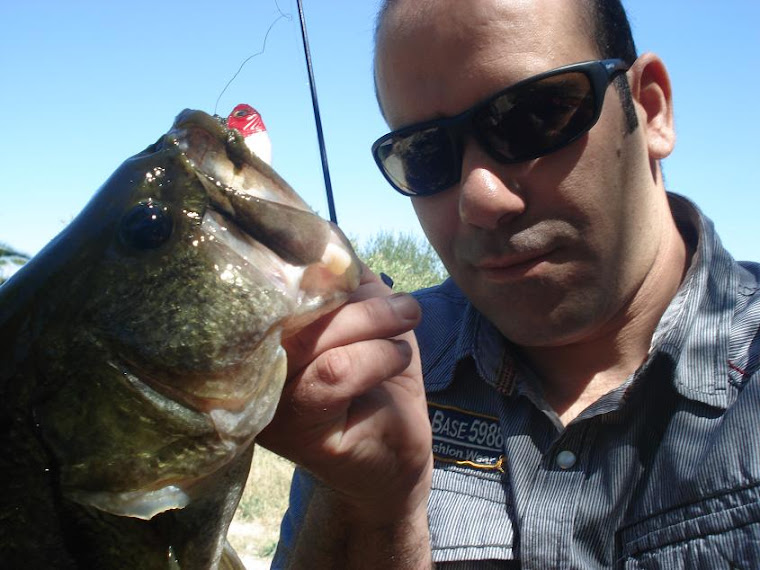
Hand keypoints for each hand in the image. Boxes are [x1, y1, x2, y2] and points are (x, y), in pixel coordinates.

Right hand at [257, 262, 432, 524]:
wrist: (391, 455)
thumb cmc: (377, 379)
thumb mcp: (365, 317)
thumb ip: (345, 282)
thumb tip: (331, 239)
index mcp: (260, 335)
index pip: (269, 284)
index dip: (308, 260)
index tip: (346, 254)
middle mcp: (252, 368)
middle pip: (293, 309)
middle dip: (355, 296)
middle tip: (402, 303)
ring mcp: (269, 403)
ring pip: (318, 341)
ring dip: (375, 322)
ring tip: (407, 319)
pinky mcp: (297, 431)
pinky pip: (336, 372)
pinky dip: (379, 355)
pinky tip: (399, 356)